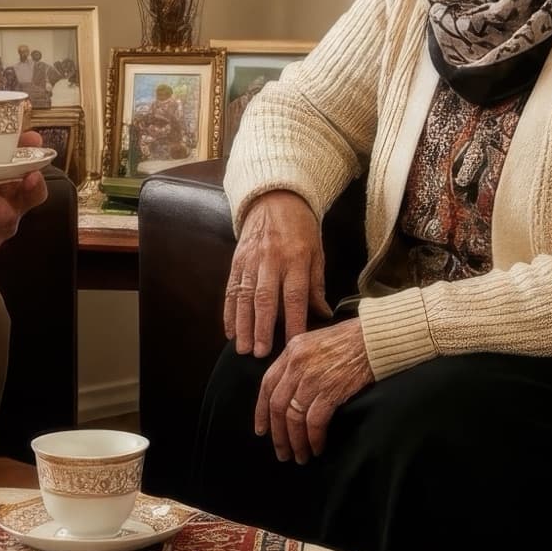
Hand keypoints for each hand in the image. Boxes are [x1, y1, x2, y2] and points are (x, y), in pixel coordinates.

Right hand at [224, 191, 327, 357]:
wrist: (275, 198)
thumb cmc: (300, 228)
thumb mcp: (316, 252)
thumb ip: (316, 285)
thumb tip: (323, 314)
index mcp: (295, 258)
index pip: (294, 295)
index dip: (294, 321)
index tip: (293, 345)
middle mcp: (271, 260)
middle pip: (265, 298)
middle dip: (262, 328)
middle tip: (259, 353)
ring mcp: (251, 259)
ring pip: (244, 296)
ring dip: (242, 324)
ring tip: (242, 347)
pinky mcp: (237, 260)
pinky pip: (231, 288)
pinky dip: (229, 311)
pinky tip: (229, 330)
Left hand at [256, 319, 372, 462]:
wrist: (375, 338)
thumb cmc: (349, 341)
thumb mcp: (314, 341)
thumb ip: (298, 361)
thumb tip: (287, 391)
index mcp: (291, 350)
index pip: (267, 385)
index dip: (262, 411)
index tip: (262, 430)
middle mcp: (297, 363)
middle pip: (278, 405)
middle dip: (278, 434)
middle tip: (282, 453)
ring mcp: (313, 376)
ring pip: (294, 417)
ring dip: (296, 441)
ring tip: (300, 456)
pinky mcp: (331, 389)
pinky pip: (315, 421)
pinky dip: (314, 438)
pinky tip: (317, 448)